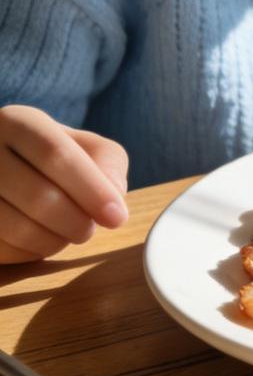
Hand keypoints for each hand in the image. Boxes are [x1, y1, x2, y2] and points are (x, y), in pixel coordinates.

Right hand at [0, 106, 128, 263]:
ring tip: (66, 233)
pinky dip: (27, 253)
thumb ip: (108, 163)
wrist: (4, 167)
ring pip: (15, 227)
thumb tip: (113, 199)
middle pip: (37, 195)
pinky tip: (39, 239)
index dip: (91, 190)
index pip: (55, 154)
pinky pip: (0, 248)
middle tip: (89, 230)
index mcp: (18, 122)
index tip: (116, 217)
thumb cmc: (52, 158)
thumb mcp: (85, 147)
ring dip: (52, 241)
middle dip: (75, 222)